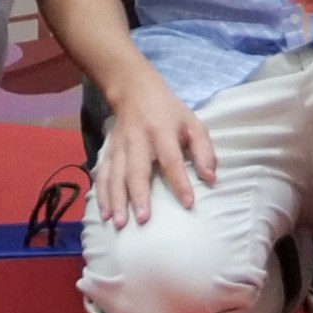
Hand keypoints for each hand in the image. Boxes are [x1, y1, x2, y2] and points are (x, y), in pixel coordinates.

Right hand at [90, 77, 216, 228]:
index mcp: (162, 131)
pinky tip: (103, 214)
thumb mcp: (193, 123)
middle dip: (138, 195)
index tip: (188, 203)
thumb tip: (210, 179)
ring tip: (118, 224)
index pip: (172, 159)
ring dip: (116, 200)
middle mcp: (137, 140)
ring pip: (115, 175)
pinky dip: (101, 195)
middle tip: (142, 220)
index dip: (180, 181)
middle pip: (137, 170)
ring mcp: (119, 147)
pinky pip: (102, 175)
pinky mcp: (108, 151)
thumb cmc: (169, 111)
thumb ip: (204, 150)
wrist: (134, 89)